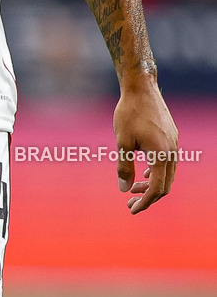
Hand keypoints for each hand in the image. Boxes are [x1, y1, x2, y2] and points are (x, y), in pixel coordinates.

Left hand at [113, 81, 177, 213]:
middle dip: (148, 197)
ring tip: (133, 189)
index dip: (144, 202)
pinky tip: (143, 173)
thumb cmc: (129, 112)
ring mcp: (173, 143)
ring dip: (152, 184)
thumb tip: (124, 189)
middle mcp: (171, 151)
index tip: (131, 209)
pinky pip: (168, 162)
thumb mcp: (122, 141)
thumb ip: (124, 166)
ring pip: (167, 174)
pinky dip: (156, 172)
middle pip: (165, 185)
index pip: (156, 189)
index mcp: (161, 155)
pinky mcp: (171, 136)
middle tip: (130, 203)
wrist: (141, 87)